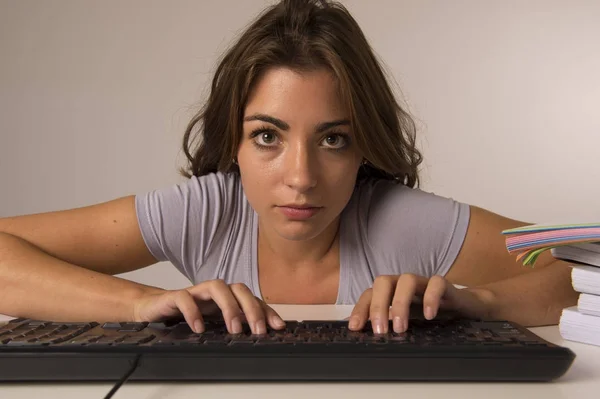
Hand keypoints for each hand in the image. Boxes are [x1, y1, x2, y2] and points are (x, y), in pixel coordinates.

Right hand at [132, 280, 285, 334]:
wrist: (153, 308)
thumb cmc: (187, 314)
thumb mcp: (213, 322)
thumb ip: (232, 325)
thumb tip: (256, 337)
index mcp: (226, 297)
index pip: (252, 299)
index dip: (266, 311)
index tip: (278, 327)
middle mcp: (214, 291)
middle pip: (239, 288)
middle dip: (251, 308)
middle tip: (258, 331)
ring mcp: (196, 292)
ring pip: (217, 287)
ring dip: (228, 307)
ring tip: (233, 329)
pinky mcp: (175, 296)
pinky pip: (185, 298)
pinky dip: (193, 312)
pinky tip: (199, 328)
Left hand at [347, 274, 492, 333]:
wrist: (466, 309)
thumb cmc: (432, 315)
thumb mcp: (408, 323)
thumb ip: (388, 325)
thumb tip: (362, 337)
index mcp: (392, 292)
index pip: (369, 293)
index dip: (361, 308)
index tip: (355, 328)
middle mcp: (404, 285)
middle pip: (383, 282)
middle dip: (378, 305)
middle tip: (380, 331)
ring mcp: (424, 283)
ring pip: (407, 280)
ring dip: (400, 303)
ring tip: (401, 328)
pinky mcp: (445, 286)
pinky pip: (437, 283)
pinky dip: (431, 297)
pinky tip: (429, 315)